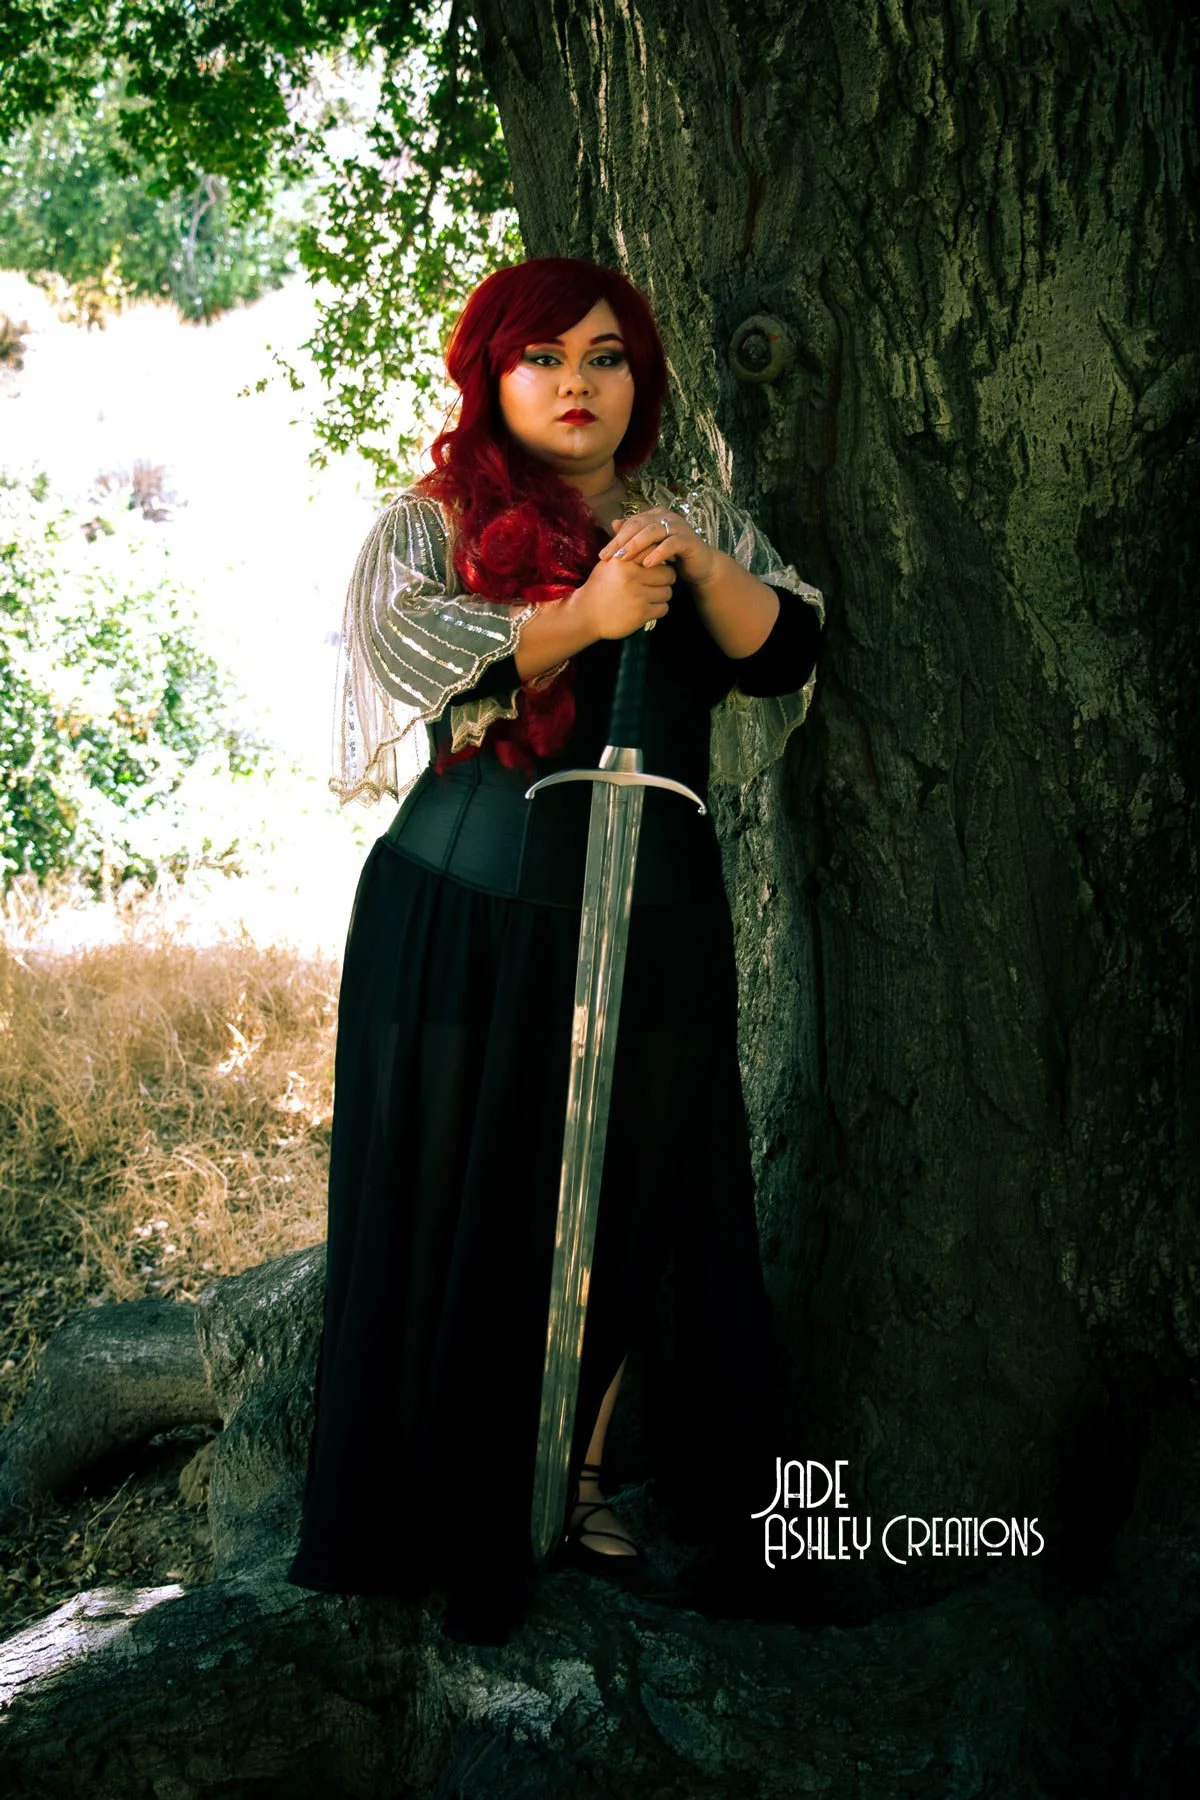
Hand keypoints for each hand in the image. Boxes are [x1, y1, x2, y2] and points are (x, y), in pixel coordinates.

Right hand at [574, 543, 675, 639]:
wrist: (585, 614)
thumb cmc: (599, 586)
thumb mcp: (608, 562)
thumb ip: (623, 546)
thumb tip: (630, 525)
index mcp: (623, 560)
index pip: (655, 551)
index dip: (658, 558)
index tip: (655, 564)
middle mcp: (632, 576)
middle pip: (668, 574)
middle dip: (664, 578)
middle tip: (654, 582)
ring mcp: (638, 596)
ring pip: (668, 592)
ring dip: (661, 595)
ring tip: (648, 595)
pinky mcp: (641, 613)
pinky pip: (664, 608)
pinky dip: (658, 609)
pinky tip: (646, 607)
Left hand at [597, 506, 716, 585]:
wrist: (699, 566)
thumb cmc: (671, 557)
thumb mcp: (649, 547)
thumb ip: (634, 536)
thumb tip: (614, 523)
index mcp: (655, 515)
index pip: (631, 523)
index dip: (616, 539)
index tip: (602, 556)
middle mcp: (667, 516)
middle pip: (639, 525)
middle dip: (622, 541)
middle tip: (609, 557)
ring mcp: (678, 526)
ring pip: (653, 532)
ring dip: (636, 545)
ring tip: (623, 558)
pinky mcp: (689, 540)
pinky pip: (671, 544)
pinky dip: (658, 553)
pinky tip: (647, 564)